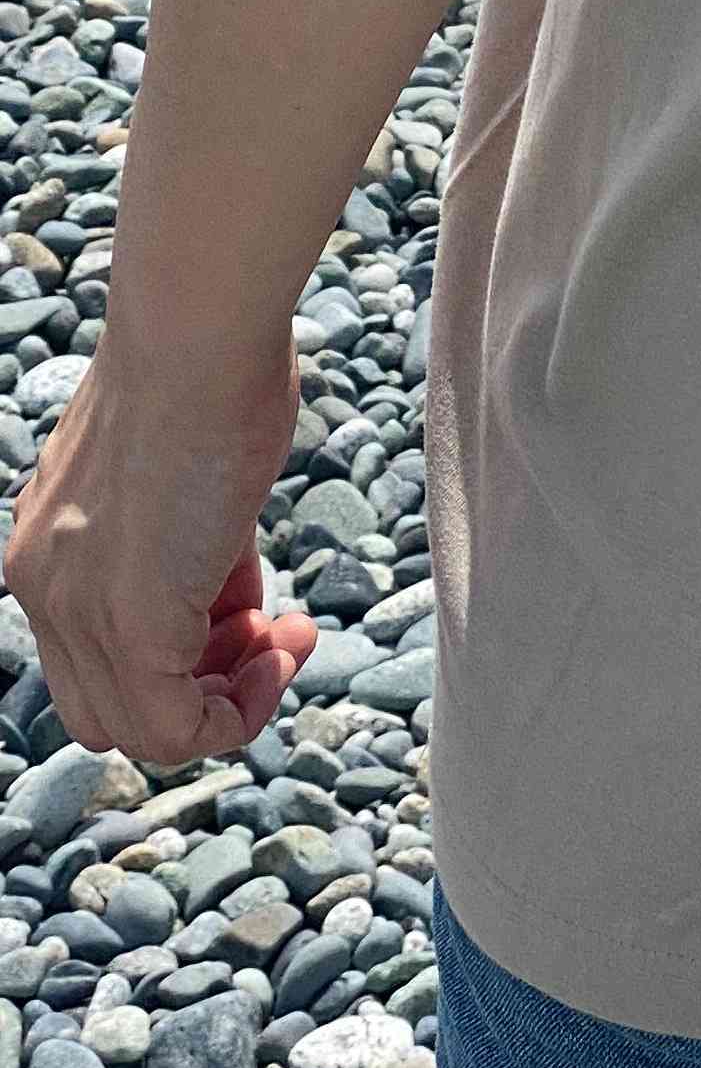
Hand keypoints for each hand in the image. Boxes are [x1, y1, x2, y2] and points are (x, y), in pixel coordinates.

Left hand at [3, 325, 318, 765]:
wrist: (197, 336)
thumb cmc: (207, 366)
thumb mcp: (183, 467)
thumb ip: (182, 534)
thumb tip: (224, 582)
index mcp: (47, 547)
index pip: (94, 650)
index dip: (183, 647)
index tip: (254, 604)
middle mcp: (43, 588)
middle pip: (108, 708)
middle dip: (202, 686)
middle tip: (273, 633)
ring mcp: (79, 611)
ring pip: (142, 729)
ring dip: (232, 701)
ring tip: (291, 639)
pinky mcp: (131, 625)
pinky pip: (177, 730)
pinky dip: (243, 711)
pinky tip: (288, 646)